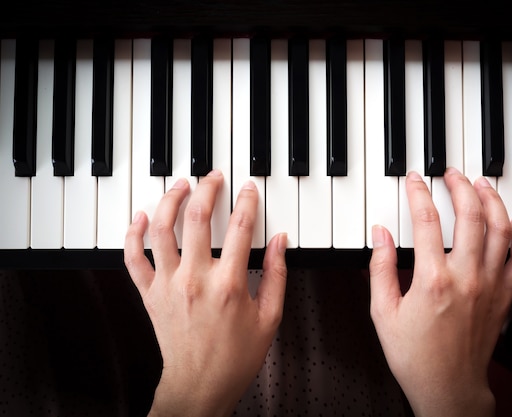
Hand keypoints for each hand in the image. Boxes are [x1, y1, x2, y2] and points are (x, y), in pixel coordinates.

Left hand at [124, 170, 287, 416]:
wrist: (200, 385)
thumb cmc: (234, 357)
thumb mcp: (270, 318)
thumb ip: (277, 275)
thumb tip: (282, 242)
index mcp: (229, 284)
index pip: (241, 227)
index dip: (247, 200)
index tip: (248, 189)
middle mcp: (196, 278)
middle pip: (199, 217)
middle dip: (208, 188)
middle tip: (213, 176)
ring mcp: (169, 284)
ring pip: (162, 229)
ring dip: (170, 200)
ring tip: (180, 185)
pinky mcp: (150, 294)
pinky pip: (133, 258)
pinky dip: (133, 234)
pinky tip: (140, 217)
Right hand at [369, 168, 511, 416]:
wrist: (448, 387)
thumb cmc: (415, 355)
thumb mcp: (383, 312)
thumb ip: (380, 268)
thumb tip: (380, 234)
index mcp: (432, 279)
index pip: (426, 221)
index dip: (419, 193)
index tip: (414, 180)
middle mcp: (466, 277)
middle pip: (470, 216)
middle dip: (460, 187)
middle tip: (451, 174)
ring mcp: (489, 285)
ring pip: (499, 230)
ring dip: (491, 201)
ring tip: (481, 184)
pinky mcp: (504, 297)